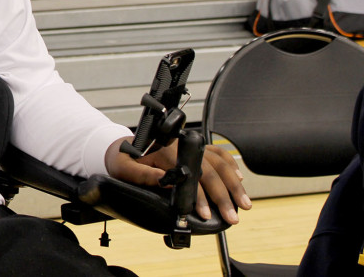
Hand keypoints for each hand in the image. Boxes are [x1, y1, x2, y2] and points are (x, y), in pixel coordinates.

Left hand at [106, 137, 251, 225]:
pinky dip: (230, 164)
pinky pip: (217, 152)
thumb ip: (143, 175)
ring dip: (234, 184)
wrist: (120, 146)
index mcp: (166, 152)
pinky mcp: (193, 147)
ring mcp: (189, 146)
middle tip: (233, 217)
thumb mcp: (124, 169)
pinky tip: (239, 178)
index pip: (190, 176)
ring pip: (219, 162)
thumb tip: (164, 181)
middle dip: (224, 196)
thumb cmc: (122, 160)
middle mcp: (181, 146)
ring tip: (244, 204)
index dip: (200, 196)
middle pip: (210, 170)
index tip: (206, 214)